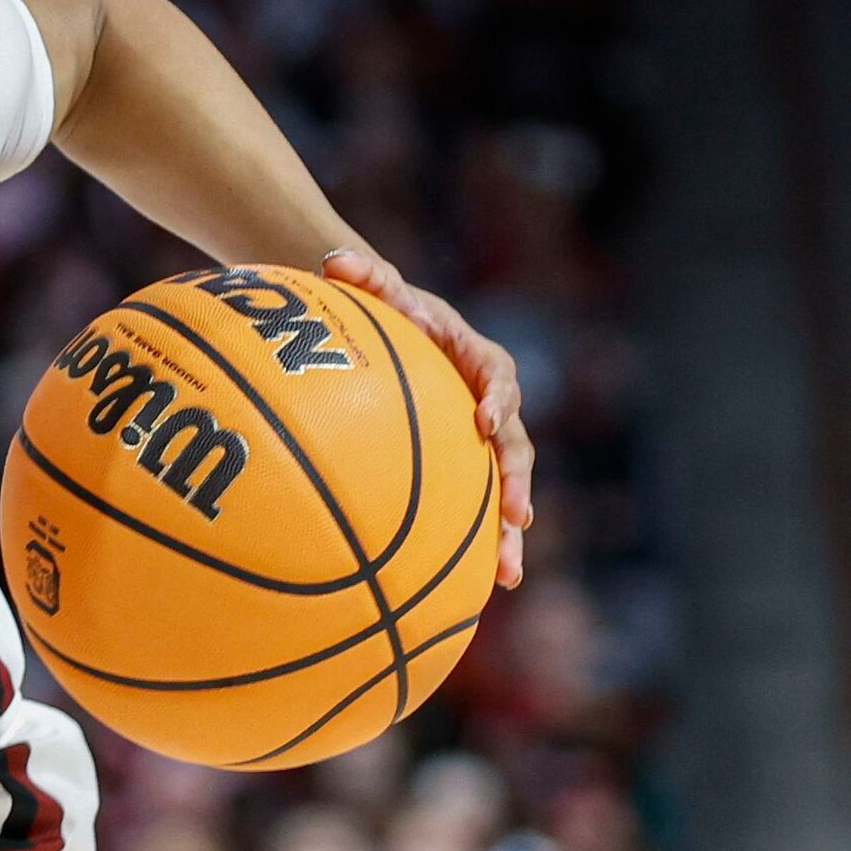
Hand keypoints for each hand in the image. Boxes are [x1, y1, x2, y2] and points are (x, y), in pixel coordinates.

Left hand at [323, 245, 534, 590]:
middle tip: (517, 515)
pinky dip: (480, 547)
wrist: (388, 332)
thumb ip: (362, 274)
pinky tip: (481, 592)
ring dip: (508, 533)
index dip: (497, 398)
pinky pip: (475, 511)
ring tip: (507, 575)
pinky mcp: (463, 471)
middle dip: (517, 483)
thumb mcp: (375, 288)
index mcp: (476, 359)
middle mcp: (487, 403)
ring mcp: (478, 443)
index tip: (484, 420)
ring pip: (502, 489)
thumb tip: (333, 258)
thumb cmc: (382, 310)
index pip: (496, 376)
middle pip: (513, 446)